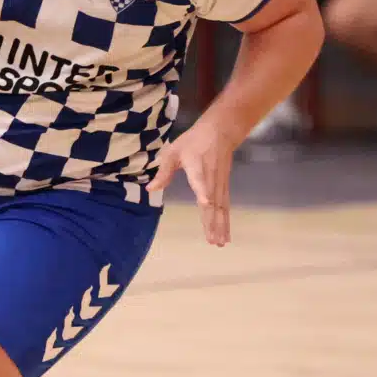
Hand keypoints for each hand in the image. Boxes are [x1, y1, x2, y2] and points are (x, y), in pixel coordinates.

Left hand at [148, 118, 234, 245]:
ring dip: (220, 226)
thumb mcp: (173, 151)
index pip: (200, 180)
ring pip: (221, 208)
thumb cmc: (193, 141)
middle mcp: (211, 179)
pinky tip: (225, 236)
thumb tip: (150, 189)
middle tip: (211, 241)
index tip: (205, 203)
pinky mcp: (224, 188)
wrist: (220, 132)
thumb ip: (163, 171)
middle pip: (213, 202)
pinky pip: (225, 207)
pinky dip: (226, 222)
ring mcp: (219, 184)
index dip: (202, 191)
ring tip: (219, 243)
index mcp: (197, 168)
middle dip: (212, 222)